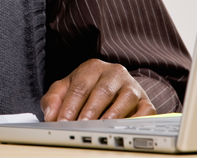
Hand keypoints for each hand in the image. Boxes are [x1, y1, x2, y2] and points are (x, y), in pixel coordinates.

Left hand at [41, 59, 155, 121]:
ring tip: (100, 127)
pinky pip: (144, 110)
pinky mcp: (145, 101)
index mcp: (93, 67)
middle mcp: (114, 73)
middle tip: (80, 126)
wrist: (115, 88)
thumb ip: (54, 99)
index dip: (70, 105)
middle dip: (90, 111)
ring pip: (125, 97)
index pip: (80, 86)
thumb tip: (50, 114)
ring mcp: (132, 86)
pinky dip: (135, 119)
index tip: (63, 121)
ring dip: (112, 114)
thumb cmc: (88, 89)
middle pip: (103, 91)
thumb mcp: (66, 89)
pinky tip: (122, 128)